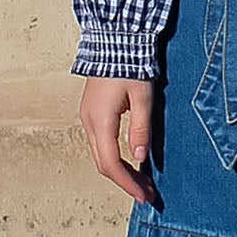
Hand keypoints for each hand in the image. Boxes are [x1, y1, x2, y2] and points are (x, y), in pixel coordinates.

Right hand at [79, 76, 159, 203]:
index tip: (145, 196)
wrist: (114, 40)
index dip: (129, 183)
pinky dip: (115, 158)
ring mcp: (88, 118)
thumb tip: (141, 157)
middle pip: (104, 164)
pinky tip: (131, 161)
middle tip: (148, 194)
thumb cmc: (130, 65)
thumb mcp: (143, 97)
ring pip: (101, 155)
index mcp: (101, 121)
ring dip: (121, 171)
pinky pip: (101, 144)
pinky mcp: (92, 113)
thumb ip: (141, 128)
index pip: (112, 164)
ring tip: (143, 181)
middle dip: (126, 182)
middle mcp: (89, 122)